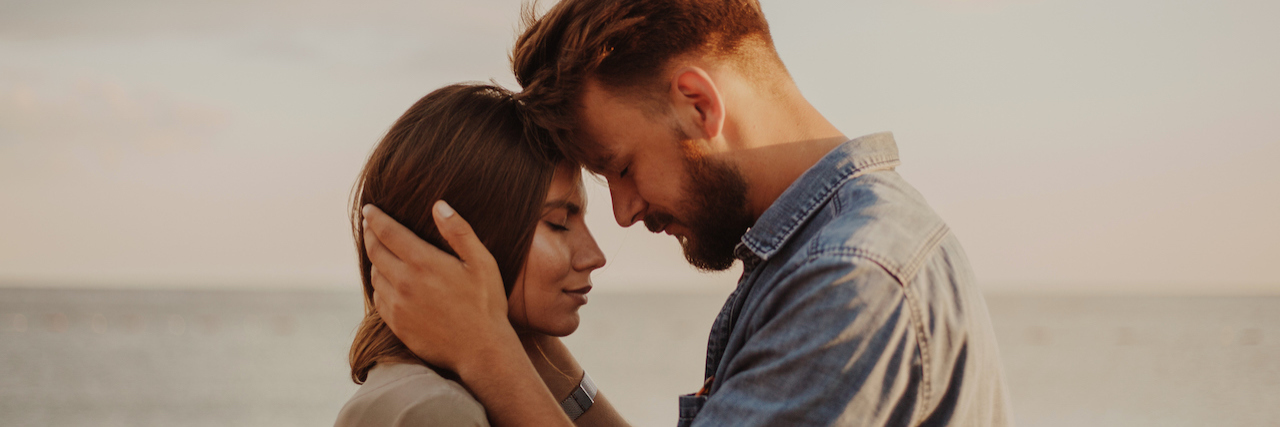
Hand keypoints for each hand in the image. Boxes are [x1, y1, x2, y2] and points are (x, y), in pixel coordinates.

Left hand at [363, 201, 517, 373]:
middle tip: (370, 225)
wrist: (481, 350)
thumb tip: (439, 205)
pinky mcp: (397, 324)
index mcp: (424, 262)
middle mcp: (405, 282)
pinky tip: (389, 282)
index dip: (375, 218)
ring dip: (375, 260)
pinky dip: (379, 285)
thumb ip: (459, 231)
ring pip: (374, 275)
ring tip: (381, 252)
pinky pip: (378, 299)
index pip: (387, 232)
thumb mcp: (482, 262)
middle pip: (374, 251)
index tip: (369, 209)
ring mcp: (398, 306)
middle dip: (370, 234)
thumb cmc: (486, 303)